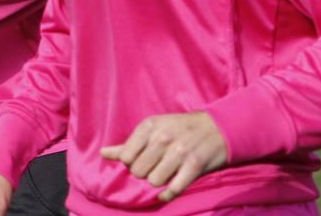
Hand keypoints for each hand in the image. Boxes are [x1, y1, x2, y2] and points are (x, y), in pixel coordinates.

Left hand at [100, 111, 227, 201]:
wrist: (218, 127)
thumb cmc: (180, 129)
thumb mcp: (153, 129)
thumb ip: (128, 144)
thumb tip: (102, 154)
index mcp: (149, 126)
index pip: (125, 156)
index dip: (131, 163)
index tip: (141, 160)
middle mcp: (163, 138)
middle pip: (138, 171)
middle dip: (145, 174)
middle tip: (155, 168)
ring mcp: (179, 152)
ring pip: (154, 181)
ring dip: (158, 183)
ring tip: (165, 175)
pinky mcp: (195, 166)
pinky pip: (173, 189)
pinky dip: (168, 194)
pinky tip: (169, 191)